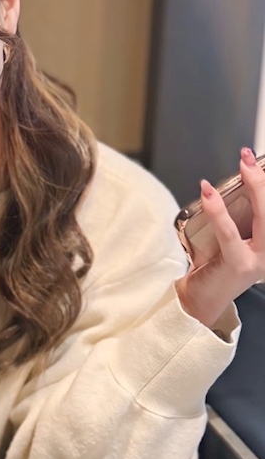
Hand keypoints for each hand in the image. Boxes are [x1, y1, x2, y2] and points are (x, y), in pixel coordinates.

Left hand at [175, 147, 264, 327]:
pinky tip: (208, 194)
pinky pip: (229, 234)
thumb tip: (229, 184)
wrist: (199, 301)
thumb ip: (238, 218)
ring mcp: (260, 260)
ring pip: (264, 218)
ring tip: (242, 166)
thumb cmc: (214, 267)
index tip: (262, 161)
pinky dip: (219, 211)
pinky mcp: (239, 265)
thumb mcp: (233, 239)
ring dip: (254, 188)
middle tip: (250, 157)